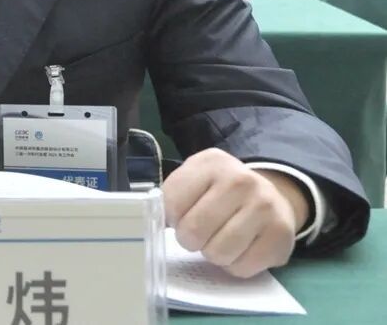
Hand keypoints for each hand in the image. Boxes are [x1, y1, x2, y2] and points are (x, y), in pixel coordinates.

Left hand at [162, 148, 309, 277]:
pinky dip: (234, 265)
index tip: (179, 217)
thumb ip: (172, 196)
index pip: (172, 202)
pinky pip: (242, 268)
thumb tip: (150, 221)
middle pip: (195, 230)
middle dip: (190, 240)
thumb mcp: (195, 180)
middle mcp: (240, 180)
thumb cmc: (220, 190)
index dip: (171, 218)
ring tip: (219, 239)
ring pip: (218, 253)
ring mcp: (264, 207)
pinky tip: (239, 248)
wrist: (270, 194)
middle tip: (198, 234)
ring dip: (213, 254)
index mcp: (211, 162)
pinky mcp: (280, 236)